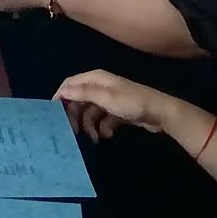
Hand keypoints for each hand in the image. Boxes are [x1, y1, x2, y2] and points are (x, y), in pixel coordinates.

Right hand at [53, 69, 182, 135]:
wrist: (161, 113)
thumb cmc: (132, 103)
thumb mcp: (106, 98)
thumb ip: (83, 93)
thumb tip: (62, 90)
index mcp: (96, 79)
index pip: (70, 84)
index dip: (61, 97)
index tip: (55, 114)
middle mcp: (100, 87)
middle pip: (79, 100)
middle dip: (76, 116)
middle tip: (73, 131)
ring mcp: (109, 100)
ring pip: (90, 112)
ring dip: (90, 125)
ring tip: (94, 138)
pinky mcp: (117, 112)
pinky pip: (102, 120)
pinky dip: (103, 128)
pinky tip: (107, 136)